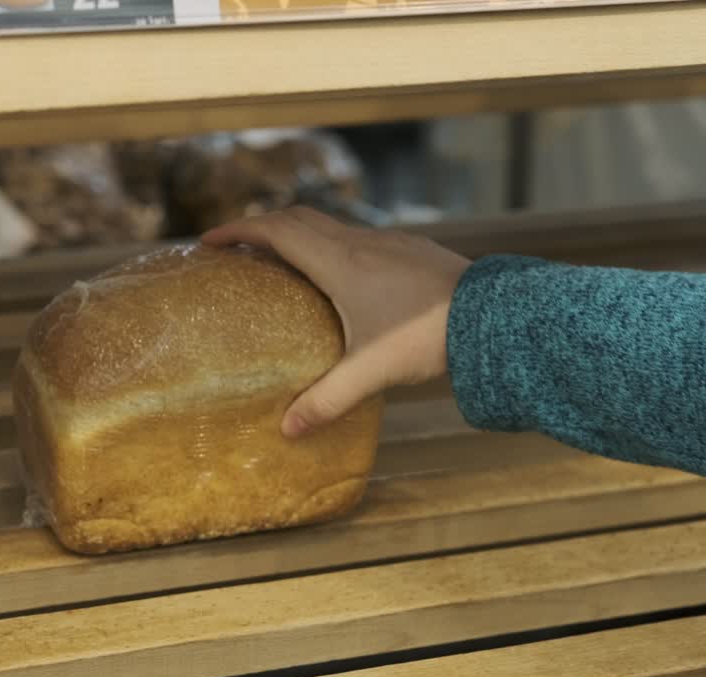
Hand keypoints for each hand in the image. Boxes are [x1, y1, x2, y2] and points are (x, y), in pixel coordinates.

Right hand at [201, 207, 470, 437]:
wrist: (497, 316)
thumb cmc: (429, 337)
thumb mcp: (371, 372)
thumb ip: (327, 400)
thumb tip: (288, 430)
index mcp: (340, 262)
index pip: (276, 231)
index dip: (238, 231)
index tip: (209, 240)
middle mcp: (360, 242)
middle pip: (298, 218)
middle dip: (262, 227)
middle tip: (238, 248)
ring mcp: (390, 242)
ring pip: (331, 225)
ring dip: (300, 234)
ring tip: (283, 262)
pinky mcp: (413, 250)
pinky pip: (359, 237)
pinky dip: (333, 245)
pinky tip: (341, 277)